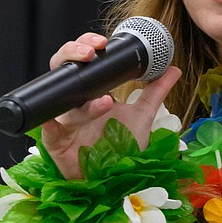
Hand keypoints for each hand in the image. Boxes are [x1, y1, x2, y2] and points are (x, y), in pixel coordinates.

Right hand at [40, 32, 180, 181]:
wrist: (113, 180)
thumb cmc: (121, 148)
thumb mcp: (142, 116)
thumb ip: (156, 91)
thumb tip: (174, 68)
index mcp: (91, 91)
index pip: (83, 59)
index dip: (87, 45)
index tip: (103, 42)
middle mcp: (75, 102)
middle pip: (62, 69)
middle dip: (72, 54)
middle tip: (90, 53)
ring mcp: (64, 120)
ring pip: (61, 101)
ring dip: (81, 100)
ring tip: (105, 102)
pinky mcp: (55, 141)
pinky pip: (47, 129)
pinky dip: (48, 122)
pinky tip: (56, 120)